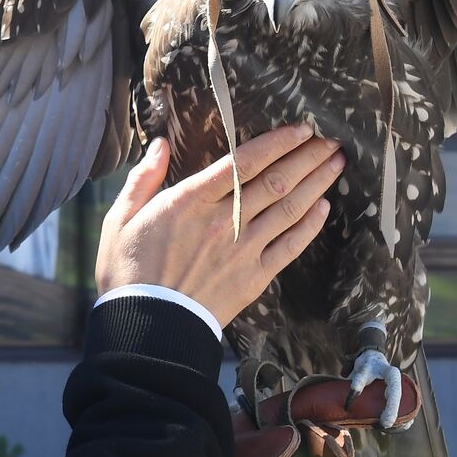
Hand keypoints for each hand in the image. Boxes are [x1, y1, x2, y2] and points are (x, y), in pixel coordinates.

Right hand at [95, 124, 344, 327]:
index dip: (278, 142)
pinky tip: (324, 209)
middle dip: (308, 157)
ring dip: (317, 184)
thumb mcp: (121, 218)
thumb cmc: (129, 272)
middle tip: (331, 140)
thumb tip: (160, 144)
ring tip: (336, 164)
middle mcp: (224, 220)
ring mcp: (243, 249)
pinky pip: (289, 246)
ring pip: (289, 209)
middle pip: (276, 180)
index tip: (301, 128)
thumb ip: (143, 178)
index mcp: (192, 200)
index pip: (245, 161)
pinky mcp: (254, 277)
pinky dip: (309, 226)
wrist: (147, 328)